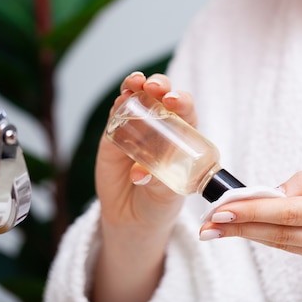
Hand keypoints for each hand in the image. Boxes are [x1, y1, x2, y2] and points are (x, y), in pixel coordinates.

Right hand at [96, 72, 196, 229]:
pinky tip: (121, 98)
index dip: (182, 101)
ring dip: (137, 85)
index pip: (186, 111)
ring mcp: (137, 127)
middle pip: (162, 96)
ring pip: (139, 97)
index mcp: (183, 136)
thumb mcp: (166, 194)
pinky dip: (119, 102)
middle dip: (160, 85)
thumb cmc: (160, 203)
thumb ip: (156, 182)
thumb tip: (140, 174)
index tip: (174, 101)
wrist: (133, 217)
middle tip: (154, 88)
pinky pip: (117, 113)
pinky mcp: (115, 133)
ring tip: (135, 84)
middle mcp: (162, 126)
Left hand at [199, 163, 301, 301]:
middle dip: (240, 228)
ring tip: (219, 229)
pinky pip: (298, 250)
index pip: (290, 211)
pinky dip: (273, 238)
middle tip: (207, 226)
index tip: (222, 209)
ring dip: (250, 236)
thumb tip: (277, 190)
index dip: (253, 210)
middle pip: (280, 234)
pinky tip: (253, 230)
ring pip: (285, 245)